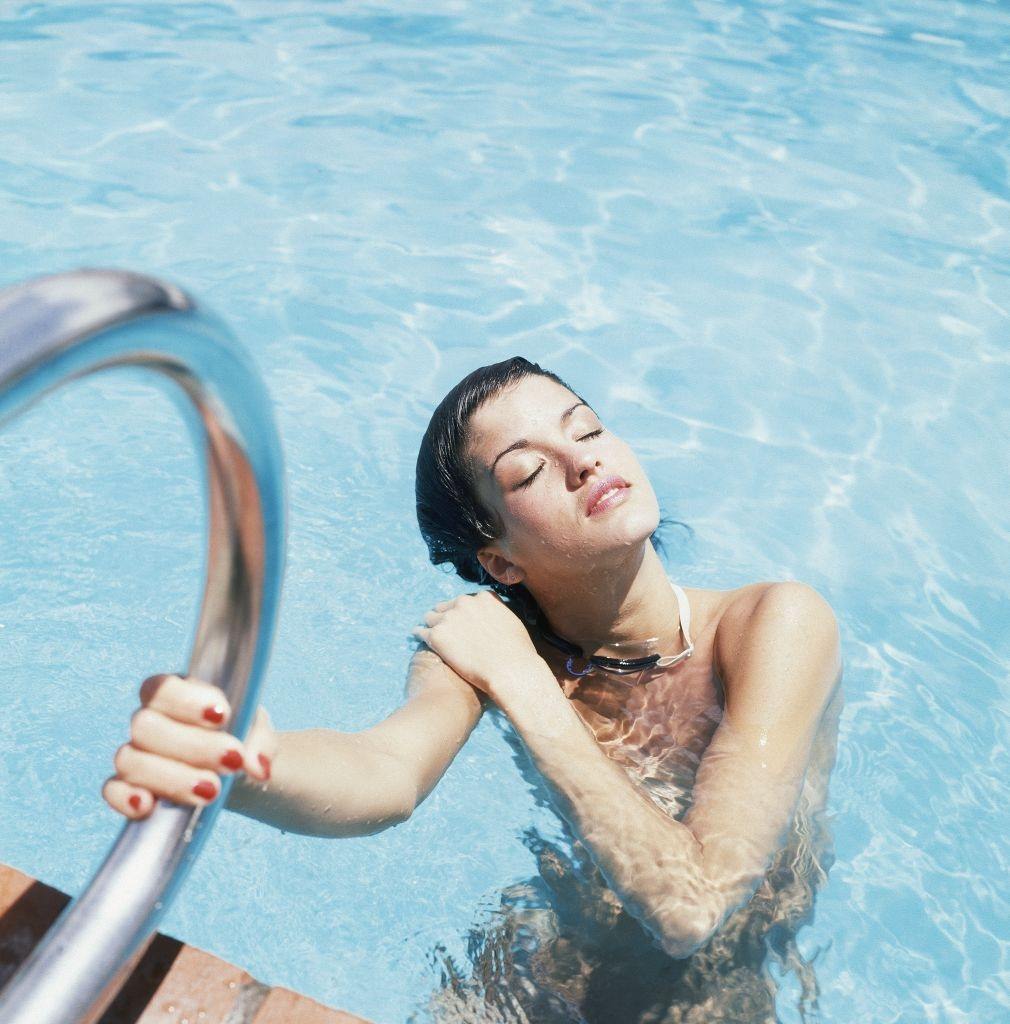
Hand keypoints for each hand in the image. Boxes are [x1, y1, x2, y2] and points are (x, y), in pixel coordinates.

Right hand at [102, 673, 277, 818]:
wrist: (236, 771)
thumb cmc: (242, 738)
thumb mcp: (258, 733)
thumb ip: (260, 744)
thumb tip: (258, 767)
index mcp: (177, 693)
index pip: (162, 687)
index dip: (185, 701)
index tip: (222, 715)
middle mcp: (149, 719)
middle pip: (146, 726)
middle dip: (193, 747)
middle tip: (232, 761)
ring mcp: (135, 753)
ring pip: (131, 760)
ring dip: (172, 777)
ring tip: (212, 791)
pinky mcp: (128, 787)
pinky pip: (112, 790)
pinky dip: (126, 798)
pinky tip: (148, 806)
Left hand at [412, 590, 545, 699]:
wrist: (510, 672)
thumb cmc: (518, 654)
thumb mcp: (513, 625)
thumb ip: (500, 616)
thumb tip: (496, 621)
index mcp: (484, 597)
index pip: (466, 600)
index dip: (463, 612)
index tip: (461, 622)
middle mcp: (465, 602)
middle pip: (446, 606)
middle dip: (445, 617)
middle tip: (445, 631)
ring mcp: (449, 617)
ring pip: (431, 617)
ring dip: (431, 625)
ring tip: (428, 634)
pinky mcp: (437, 635)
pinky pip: (421, 631)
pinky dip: (420, 635)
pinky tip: (418, 639)